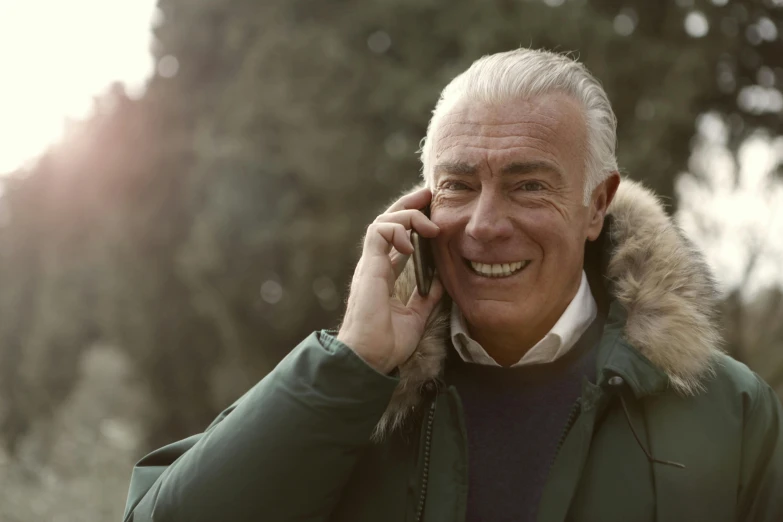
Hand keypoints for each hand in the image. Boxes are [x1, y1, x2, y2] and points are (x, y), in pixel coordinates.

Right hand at [337, 187, 443, 373]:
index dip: (413, 223)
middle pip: (388, 223)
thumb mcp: (415, 316)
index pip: (396, 239)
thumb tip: (440, 282)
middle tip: (429, 194)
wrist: (368, 358)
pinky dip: (397, 230)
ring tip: (429, 226)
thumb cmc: (386, 343)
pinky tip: (412, 242)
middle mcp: (375, 265)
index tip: (432, 212)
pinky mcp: (368, 267)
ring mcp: (370, 265)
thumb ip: (425, 297)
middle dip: (409, 205)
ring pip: (383, 222)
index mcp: (384, 275)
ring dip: (407, 216)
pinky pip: (378, 232)